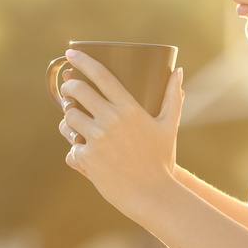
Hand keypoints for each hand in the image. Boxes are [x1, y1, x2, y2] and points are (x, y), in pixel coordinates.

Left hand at [59, 50, 183, 218]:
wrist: (151, 195)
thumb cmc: (161, 159)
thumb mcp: (168, 126)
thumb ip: (173, 97)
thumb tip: (179, 71)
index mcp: (129, 108)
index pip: (101, 75)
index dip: (83, 61)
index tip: (70, 52)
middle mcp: (110, 120)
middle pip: (78, 91)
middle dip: (68, 86)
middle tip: (69, 87)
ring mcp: (96, 139)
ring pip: (69, 117)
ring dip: (68, 117)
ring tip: (73, 119)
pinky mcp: (86, 158)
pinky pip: (71, 146)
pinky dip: (75, 148)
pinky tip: (82, 151)